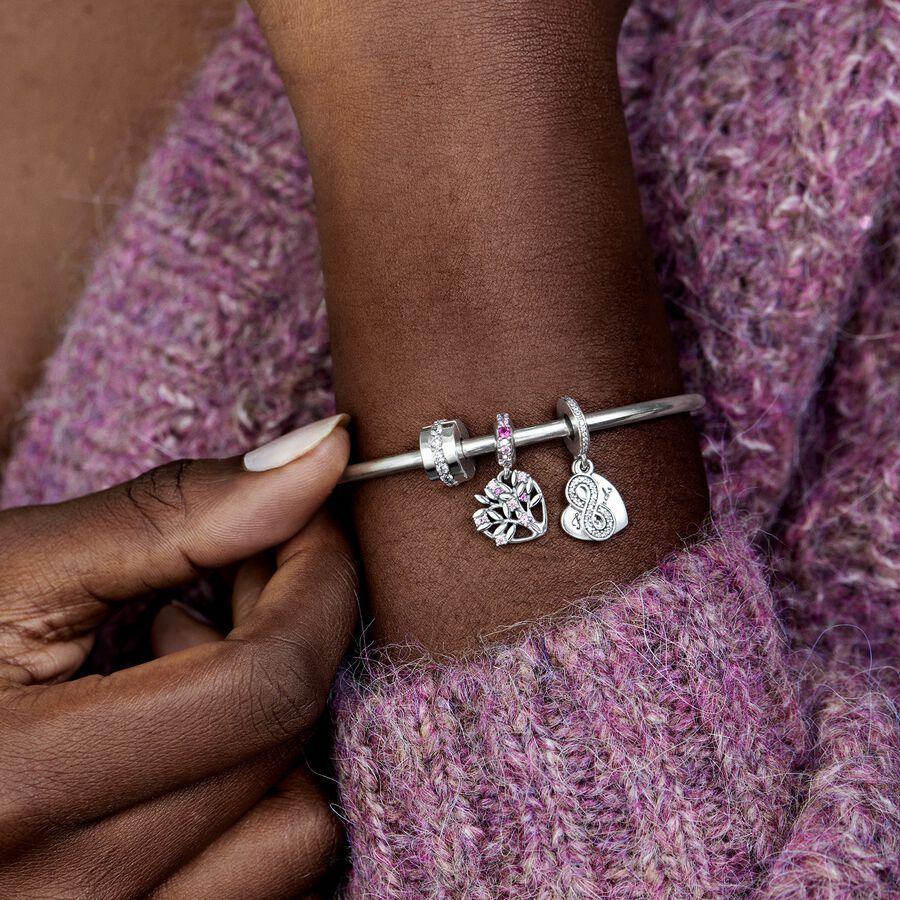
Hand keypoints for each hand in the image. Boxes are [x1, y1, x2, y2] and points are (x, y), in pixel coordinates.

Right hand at [0, 423, 356, 896]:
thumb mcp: (10, 575)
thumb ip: (171, 516)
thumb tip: (321, 452)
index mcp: (19, 790)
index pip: (267, 682)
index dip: (318, 583)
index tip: (310, 525)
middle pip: (288, 748)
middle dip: (290, 637)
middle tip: (233, 580)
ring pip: (295, 835)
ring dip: (268, 731)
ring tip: (177, 671)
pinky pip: (263, 881)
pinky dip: (249, 797)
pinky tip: (174, 747)